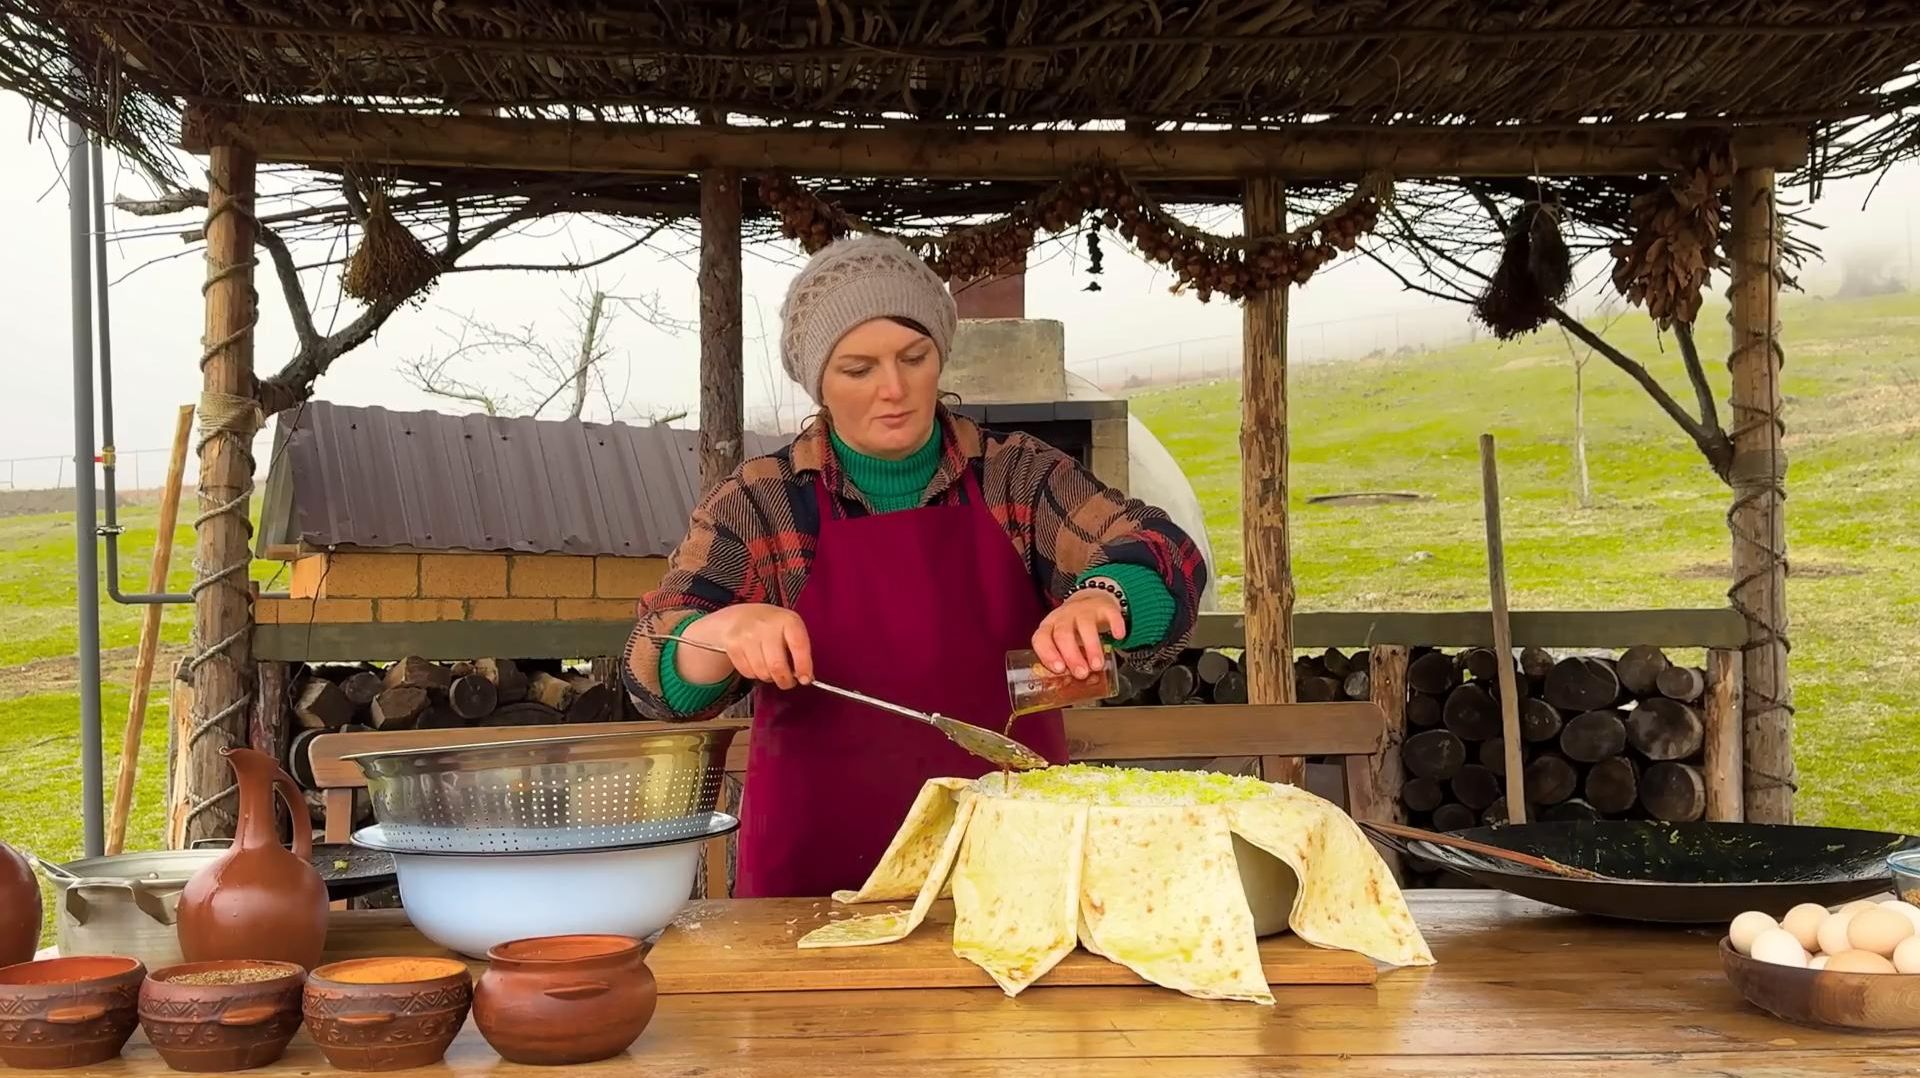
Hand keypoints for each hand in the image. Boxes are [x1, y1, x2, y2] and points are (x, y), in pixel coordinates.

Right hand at [678, 603, 814, 689]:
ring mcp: (747, 635)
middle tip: (788, 682)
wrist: (740, 616)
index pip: (798, 645)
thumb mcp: (789, 629)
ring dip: (769, 678)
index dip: (803, 665)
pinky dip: (754, 675)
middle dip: (785, 680)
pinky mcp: (733, 645)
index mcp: (787, 620)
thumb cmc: (771, 626)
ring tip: (771, 670)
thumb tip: (806, 677)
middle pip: (777, 665)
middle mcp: (766, 626)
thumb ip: (799, 650)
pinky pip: (748, 672)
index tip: (805, 679)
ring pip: (762, 672)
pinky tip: (757, 665)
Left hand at [1032, 587, 1125, 679]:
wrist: (1091, 602)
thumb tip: (1072, 687)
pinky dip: (1115, 625)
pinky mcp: (1104, 607)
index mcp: (1049, 627)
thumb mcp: (1063, 644)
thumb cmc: (1074, 630)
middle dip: (1072, 655)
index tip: (1059, 670)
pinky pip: (1110, 614)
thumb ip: (1066, 662)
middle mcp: (1063, 617)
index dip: (1048, 654)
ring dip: (1091, 647)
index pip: (1041, 639)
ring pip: (1085, 625)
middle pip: (1063, 634)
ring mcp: (1083, 610)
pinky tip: (1118, 636)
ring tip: (1097, 666)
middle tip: (1081, 673)